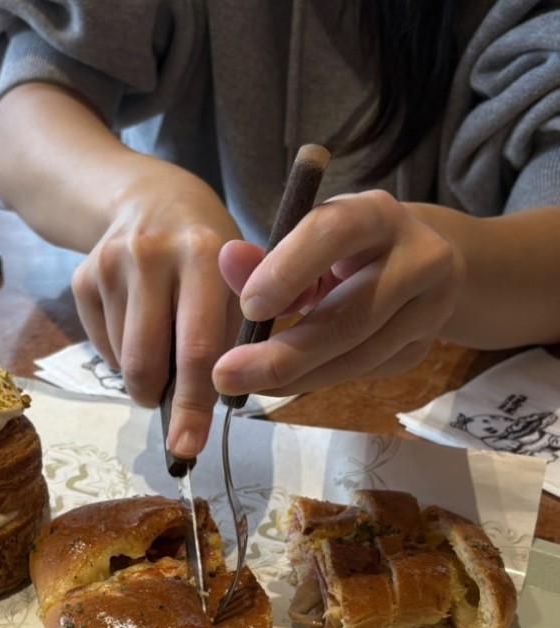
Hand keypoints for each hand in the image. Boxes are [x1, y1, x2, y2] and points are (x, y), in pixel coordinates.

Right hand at [71, 168, 242, 457]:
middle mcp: (151, 255)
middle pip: (146, 363)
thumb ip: (242, 331)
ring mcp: (110, 265)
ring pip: (122, 362)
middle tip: (172, 407)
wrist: (150, 198)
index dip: (193, 404)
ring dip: (145, 378)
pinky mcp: (82, 277)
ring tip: (163, 348)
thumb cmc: (210, 254)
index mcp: (204, 254)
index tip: (188, 446)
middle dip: (159, 401)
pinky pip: (101, 348)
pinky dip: (122, 357)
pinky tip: (139, 327)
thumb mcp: (240, 277)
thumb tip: (223, 399)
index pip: (196, 348)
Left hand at [212, 190, 464, 397]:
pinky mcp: (422, 348)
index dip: (291, 270)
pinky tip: (285, 382)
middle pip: (351, 316)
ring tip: (246, 385)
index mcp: (378, 214)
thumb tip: (227, 259)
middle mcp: (419, 257)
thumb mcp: (304, 243)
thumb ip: (263, 258)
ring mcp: (430, 308)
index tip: (247, 307)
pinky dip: (319, 380)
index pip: (336, 233)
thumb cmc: (340, 250)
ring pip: (359, 356)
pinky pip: (364, 373)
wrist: (413, 266)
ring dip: (297, 378)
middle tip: (226, 375)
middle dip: (283, 354)